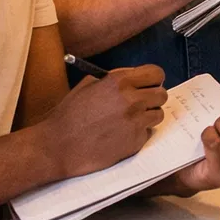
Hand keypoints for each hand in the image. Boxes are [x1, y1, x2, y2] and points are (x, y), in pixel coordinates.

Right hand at [39, 64, 166, 178]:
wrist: (57, 146)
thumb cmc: (68, 116)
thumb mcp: (87, 86)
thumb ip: (113, 80)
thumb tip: (133, 79)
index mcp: (119, 81)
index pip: (156, 73)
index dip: (153, 79)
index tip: (149, 85)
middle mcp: (131, 99)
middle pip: (162, 94)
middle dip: (153, 98)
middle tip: (141, 104)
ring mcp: (135, 121)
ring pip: (158, 114)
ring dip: (147, 116)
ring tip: (129, 121)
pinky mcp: (135, 141)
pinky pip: (147, 133)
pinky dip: (138, 134)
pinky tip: (121, 135)